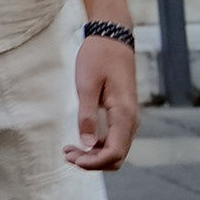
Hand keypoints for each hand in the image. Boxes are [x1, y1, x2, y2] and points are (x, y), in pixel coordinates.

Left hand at [68, 30, 140, 171]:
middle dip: (93, 161)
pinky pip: (115, 138)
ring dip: (95, 155)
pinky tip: (82, 140)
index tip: (73, 158)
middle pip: (117, 156)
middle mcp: (132, 120)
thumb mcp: (87, 85)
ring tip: (70, 150)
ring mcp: (129, 117)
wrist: (112, 37)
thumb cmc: (98, 57)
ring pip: (117, 149)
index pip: (115, 153)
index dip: (94, 163)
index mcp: (124, 114)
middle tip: (67, 154)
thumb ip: (88, 116)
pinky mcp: (124, 113)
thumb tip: (88, 145)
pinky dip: (100, 145)